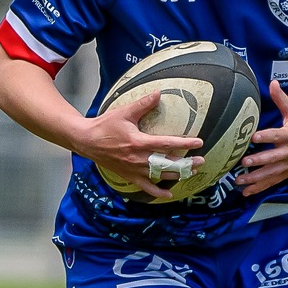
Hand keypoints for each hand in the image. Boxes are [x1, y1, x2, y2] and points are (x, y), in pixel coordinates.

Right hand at [74, 91, 205, 199]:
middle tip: (201, 161)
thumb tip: (159, 93)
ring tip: (191, 172)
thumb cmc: (105, 125)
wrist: (86, 141)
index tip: (199, 142)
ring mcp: (134, 170)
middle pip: (167, 164)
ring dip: (177, 175)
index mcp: (138, 142)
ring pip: (160, 176)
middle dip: (186, 163)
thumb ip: (143, 104)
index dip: (185, 143)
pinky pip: (146, 187)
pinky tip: (169, 194)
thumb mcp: (124, 112)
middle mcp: (138, 159)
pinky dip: (158, 192)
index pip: (167, 144)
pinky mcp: (129, 176)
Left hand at [237, 79, 287, 195]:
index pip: (277, 135)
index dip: (266, 136)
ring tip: (239, 181)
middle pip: (273, 157)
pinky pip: (273, 181)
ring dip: (255, 178)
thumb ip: (281, 99)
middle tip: (243, 163)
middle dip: (258, 161)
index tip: (254, 137)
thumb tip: (272, 82)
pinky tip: (247, 192)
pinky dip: (260, 187)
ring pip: (271, 173)